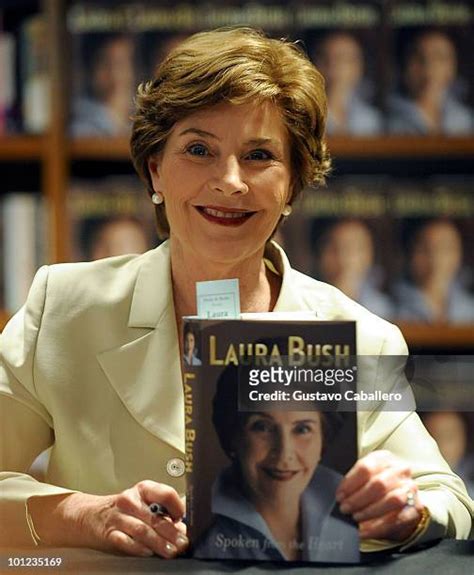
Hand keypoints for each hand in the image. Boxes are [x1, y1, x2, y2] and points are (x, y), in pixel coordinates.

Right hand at [29, 480, 187, 556]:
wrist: (91, 515)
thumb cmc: (124, 509)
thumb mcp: (144, 502)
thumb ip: (162, 511)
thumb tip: (182, 526)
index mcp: (143, 489)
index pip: (165, 494)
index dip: (177, 507)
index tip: (183, 520)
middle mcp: (131, 500)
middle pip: (155, 517)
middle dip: (172, 532)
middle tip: (182, 543)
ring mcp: (119, 516)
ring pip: (143, 530)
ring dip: (159, 543)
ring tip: (170, 552)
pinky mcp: (109, 532)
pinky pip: (126, 542)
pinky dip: (139, 548)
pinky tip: (148, 553)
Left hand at [335, 450, 424, 541]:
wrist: (400, 496)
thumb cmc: (376, 485)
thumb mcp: (366, 475)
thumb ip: (354, 480)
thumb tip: (339, 495)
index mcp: (384, 458)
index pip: (366, 467)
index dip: (350, 483)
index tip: (340, 495)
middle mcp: (400, 470)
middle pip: (378, 484)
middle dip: (358, 499)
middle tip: (345, 508)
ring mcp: (410, 488)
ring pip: (391, 500)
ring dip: (369, 511)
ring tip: (355, 518)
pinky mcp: (415, 507)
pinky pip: (397, 519)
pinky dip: (378, 527)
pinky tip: (365, 530)